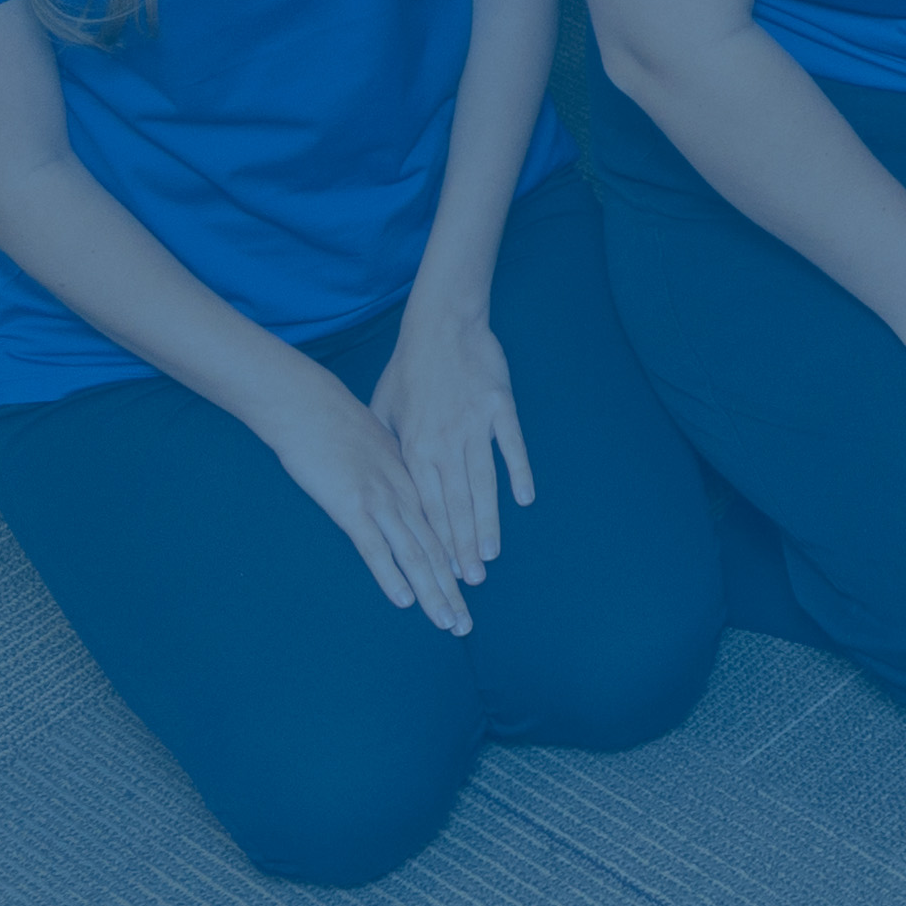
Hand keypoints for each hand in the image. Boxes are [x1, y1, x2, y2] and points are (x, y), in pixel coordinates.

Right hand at [247, 370, 483, 630]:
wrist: (309, 405)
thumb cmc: (337, 423)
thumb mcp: (378, 443)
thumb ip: (392, 467)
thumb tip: (397, 487)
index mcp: (412, 477)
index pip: (442, 528)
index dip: (455, 562)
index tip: (469, 590)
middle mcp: (404, 493)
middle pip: (436, 549)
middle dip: (452, 590)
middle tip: (466, 625)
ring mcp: (381, 501)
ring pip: (415, 555)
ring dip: (433, 592)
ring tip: (449, 622)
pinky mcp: (352, 507)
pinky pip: (375, 549)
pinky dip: (391, 576)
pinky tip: (405, 601)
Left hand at [364, 296, 527, 584]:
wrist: (442, 325)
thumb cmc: (409, 368)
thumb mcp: (383, 409)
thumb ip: (386, 447)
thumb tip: (380, 481)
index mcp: (413, 446)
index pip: (425, 505)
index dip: (434, 540)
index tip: (440, 571)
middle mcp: (443, 442)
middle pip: (454, 504)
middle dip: (461, 545)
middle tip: (471, 580)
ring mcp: (474, 425)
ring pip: (481, 483)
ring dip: (487, 521)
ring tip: (491, 554)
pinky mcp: (499, 407)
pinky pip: (510, 446)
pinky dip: (518, 472)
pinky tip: (525, 499)